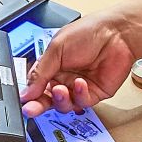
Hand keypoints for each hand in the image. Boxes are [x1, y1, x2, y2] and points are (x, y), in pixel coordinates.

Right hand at [18, 12, 137, 116]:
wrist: (117, 32)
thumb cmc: (89, 31)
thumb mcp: (56, 48)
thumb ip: (40, 72)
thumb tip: (26, 91)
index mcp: (52, 65)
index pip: (36, 85)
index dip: (30, 95)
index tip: (24, 102)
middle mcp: (64, 77)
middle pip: (47, 99)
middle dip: (39, 105)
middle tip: (32, 109)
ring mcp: (79, 87)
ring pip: (64, 104)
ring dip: (60, 99)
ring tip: (61, 89)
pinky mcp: (94, 93)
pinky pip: (82, 102)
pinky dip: (79, 95)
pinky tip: (80, 84)